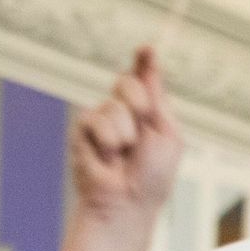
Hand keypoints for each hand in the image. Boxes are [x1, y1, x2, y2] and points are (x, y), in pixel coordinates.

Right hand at [68, 47, 183, 237]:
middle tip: (142, 129)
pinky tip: (107, 157)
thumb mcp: (167, 135)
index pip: (144, 79)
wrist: (127, 202)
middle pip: (127, 82)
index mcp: (149, 113)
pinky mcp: (82, 130)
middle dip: (139, 102)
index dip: (145, 62)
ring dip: (124, 133)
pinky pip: (93, 119)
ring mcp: (102, 120)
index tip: (147, 48)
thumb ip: (159, 99)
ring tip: (124, 155)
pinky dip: (106, 140)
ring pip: (112, 105)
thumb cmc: (153, 176)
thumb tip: (151, 64)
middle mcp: (124, 112)